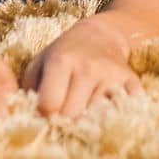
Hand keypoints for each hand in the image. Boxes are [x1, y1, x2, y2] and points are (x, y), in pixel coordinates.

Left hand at [21, 16, 142, 117]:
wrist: (102, 35)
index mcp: (62, 60)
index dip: (44, 115)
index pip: (49, 105)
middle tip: (63, 118)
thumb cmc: (64, 53)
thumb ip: (29, 90)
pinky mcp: (131, 83)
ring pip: (95, 118)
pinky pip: (121, 113)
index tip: (46, 114)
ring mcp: (112, 75)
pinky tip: (103, 115)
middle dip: (64, 123)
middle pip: (71, 116)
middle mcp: (88, 67)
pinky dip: (112, 120)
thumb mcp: (39, 63)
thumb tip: (27, 119)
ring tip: (82, 114)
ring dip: (87, 123)